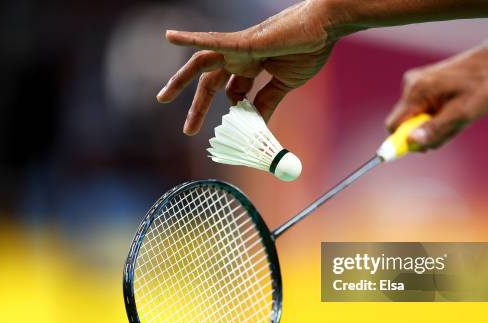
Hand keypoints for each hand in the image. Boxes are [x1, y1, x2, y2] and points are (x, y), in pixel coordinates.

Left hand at [157, 0, 334, 134]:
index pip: (232, 91)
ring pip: (201, 63)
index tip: (238, 131)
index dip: (231, 112)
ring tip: (163, 97)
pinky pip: (212, 41)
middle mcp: (241, 56)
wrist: (324, 27)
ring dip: (181, 81)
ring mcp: (239, 47)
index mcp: (252, 65)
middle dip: (198, 107)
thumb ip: (268, 101)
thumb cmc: (309, 48)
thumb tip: (257, 125)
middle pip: (211, 83)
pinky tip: (171, 37)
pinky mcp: (244, 41)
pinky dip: (190, 39)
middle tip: (189, 131)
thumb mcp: (284, 84)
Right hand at [386, 42, 487, 149]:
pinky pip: (420, 110)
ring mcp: (414, 83)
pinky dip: (434, 115)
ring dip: (432, 124)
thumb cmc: (481, 87)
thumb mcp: (462, 114)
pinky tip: (452, 107)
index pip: (393, 126)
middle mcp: (410, 85)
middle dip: (424, 132)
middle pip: (403, 124)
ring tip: (455, 114)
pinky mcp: (420, 84)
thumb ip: (435, 129)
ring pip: (413, 118)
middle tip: (451, 126)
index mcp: (417, 91)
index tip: (428, 142)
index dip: (405, 140)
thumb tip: (412, 142)